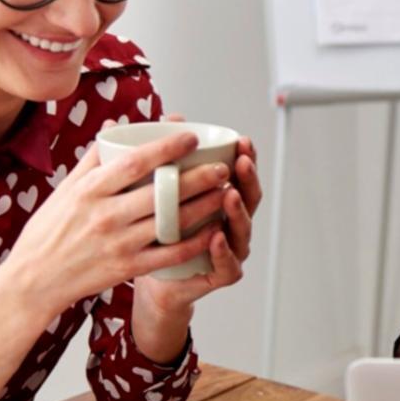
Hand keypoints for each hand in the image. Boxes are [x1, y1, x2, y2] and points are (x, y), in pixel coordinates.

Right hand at [0, 132, 223, 318]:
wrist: (34, 279)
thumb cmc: (51, 230)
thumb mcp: (67, 189)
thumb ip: (95, 157)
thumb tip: (116, 123)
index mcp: (89, 190)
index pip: (134, 162)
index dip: (166, 148)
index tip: (192, 136)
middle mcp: (104, 215)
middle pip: (160, 193)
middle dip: (197, 178)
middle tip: (222, 167)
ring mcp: (118, 243)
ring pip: (170, 222)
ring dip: (203, 208)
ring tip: (226, 193)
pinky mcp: (127, 267)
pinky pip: (168, 254)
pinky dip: (194, 242)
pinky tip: (214, 231)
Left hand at [130, 126, 262, 360]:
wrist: (154, 281)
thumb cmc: (159, 235)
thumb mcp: (156, 193)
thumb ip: (161, 159)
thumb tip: (150, 119)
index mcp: (219, 200)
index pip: (239, 175)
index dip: (245, 157)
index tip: (241, 140)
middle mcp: (230, 223)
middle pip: (249, 198)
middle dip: (248, 178)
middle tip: (241, 162)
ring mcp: (230, 249)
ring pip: (242, 229)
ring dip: (237, 211)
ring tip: (229, 195)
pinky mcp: (220, 274)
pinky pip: (228, 263)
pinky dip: (223, 250)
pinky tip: (216, 236)